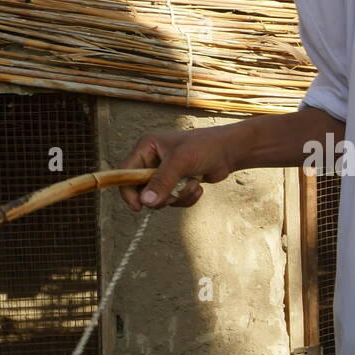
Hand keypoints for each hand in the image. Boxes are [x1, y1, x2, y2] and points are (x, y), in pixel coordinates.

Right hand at [116, 125, 236, 211]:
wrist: (228, 151)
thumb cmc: (204, 147)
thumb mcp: (181, 162)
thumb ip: (162, 181)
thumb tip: (146, 202)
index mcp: (147, 148)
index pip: (126, 172)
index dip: (128, 191)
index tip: (138, 207)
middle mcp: (152, 160)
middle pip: (141, 190)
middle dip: (160, 196)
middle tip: (173, 195)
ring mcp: (165, 173)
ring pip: (160, 198)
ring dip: (178, 197)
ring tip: (192, 184)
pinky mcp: (176, 183)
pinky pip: (173, 200)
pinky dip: (186, 198)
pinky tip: (198, 186)